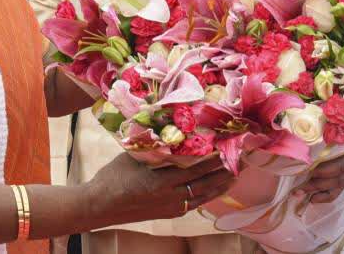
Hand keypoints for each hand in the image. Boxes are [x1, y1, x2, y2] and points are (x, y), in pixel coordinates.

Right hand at [83, 154, 234, 228]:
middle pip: (205, 184)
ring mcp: (171, 208)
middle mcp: (170, 197)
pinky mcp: (168, 214)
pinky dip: (207, 195)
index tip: (228, 148)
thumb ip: (155, 147)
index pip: (196, 168)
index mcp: (162, 181)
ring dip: (220, 186)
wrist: (100, 205)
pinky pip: (194, 204)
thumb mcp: (134, 156)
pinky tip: (215, 190)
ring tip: (236, 176)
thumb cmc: (113, 177)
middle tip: (242, 161)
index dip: (215, 159)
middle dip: (225, 172)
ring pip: (203, 196)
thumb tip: (169, 129)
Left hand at [295, 84, 343, 203]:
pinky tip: (318, 194)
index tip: (305, 170)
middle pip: (340, 177)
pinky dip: (331, 189)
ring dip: (321, 189)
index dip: (325, 170)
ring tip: (301, 193)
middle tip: (295, 188)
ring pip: (342, 182)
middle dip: (316, 184)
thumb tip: (314, 104)